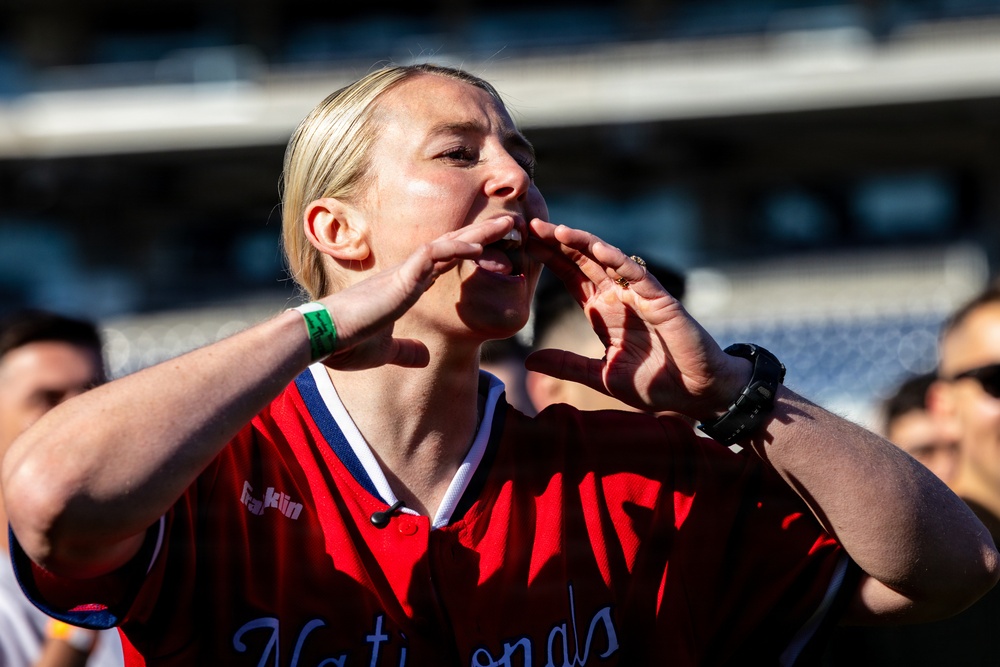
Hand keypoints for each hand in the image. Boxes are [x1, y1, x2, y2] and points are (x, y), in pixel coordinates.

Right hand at [317, 218, 514, 370]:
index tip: (495, 249)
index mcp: (405, 288)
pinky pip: (432, 255)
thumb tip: (424, 358)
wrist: (321, 339)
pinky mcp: (399, 278)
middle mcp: (407, 275)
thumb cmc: (345, 344)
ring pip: (448, 243)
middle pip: (452, 246)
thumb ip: (405, 351)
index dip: (470, 253)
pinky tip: (478, 245)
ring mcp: (404, 273)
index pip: (444, 263)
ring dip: (478, 234)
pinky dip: (456, 248)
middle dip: (482, 234)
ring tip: (507, 225)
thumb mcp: (384, 352)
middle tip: (511, 224)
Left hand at [524, 219, 748, 418]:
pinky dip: (618, 260)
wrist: (696, 394)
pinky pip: (637, 275)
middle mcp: (618, 296)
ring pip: (607, 260)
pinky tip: (598, 248)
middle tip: (530, 227)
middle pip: (583, 261)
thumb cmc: (654, 383)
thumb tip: (528, 361)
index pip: (570, 276)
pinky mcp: (660, 299)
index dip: (549, 260)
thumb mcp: (600, 376)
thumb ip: (567, 365)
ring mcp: (639, 294)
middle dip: (558, 243)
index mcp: (602, 310)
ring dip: (584, 243)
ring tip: (558, 230)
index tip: (523, 246)